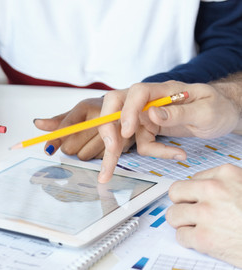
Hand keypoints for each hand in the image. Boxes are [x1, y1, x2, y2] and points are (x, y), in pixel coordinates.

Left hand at [34, 97, 132, 159]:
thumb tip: (37, 123)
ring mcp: (112, 130)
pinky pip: (97, 160)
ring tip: (90, 141)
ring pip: (83, 155)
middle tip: (76, 140)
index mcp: (85, 106)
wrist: (126, 111)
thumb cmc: (96, 112)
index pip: (66, 126)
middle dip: (69, 147)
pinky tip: (100, 145)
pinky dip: (95, 156)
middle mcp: (99, 116)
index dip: (56, 139)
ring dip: (83, 152)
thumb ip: (58, 121)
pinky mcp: (122, 143)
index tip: (48, 150)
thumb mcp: (77, 113)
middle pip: (72, 145)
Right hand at [97, 81, 238, 182]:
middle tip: (111, 149)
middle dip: (108, 129)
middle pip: (116, 107)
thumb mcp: (206, 110)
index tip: (127, 132)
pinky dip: (155, 152)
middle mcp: (148, 101)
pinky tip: (178, 155)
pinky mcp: (149, 128)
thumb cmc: (218, 106)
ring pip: (121, 131)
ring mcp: (146, 115)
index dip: (127, 111)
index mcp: (162, 90)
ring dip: (114, 153)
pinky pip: (142, 143)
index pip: (136, 93)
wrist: (225, 113)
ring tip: (107, 174)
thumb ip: (179, 112)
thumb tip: (153, 113)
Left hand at [166, 164, 241, 266]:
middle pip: (176, 193)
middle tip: (192, 213)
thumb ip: (228, 184)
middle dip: (182, 204)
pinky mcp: (204, 238)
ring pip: (173, 215)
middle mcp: (213, 190)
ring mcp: (207, 214)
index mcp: (227, 174)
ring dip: (183, 223)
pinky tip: (204, 240)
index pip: (194, 178)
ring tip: (199, 227)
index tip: (202, 200)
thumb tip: (204, 185)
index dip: (197, 192)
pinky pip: (181, 236)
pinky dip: (190, 240)